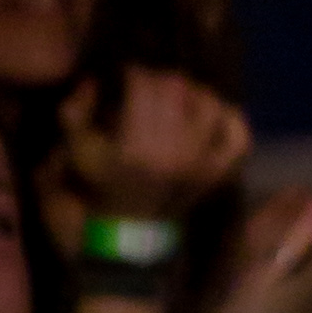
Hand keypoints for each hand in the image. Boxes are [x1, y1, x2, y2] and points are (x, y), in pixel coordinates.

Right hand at [58, 61, 251, 216]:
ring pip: (208, 101)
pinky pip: (238, 132)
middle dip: (157, 80)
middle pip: (176, 86)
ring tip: (174, 102)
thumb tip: (93, 81)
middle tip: (146, 89)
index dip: (131, 73)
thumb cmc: (96, 192)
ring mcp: (203, 163)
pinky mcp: (220, 173)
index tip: (124, 78)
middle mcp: (174, 153)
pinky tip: (208, 116)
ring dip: (190, 94)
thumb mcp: (74, 154)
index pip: (143, 84)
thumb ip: (74, 113)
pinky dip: (227, 118)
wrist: (126, 239)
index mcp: (136, 149)